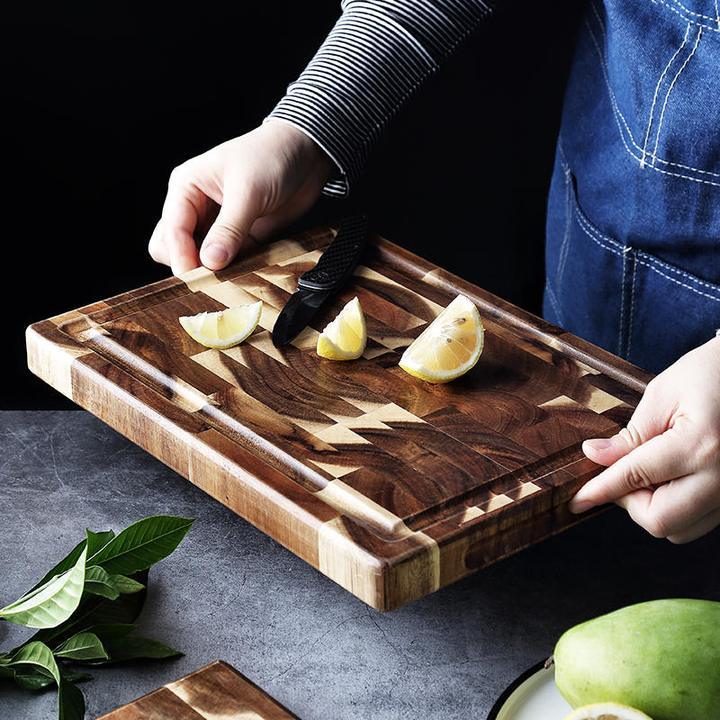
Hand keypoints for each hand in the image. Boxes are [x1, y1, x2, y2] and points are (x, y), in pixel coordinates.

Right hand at [149, 119, 333, 274]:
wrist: (308, 153)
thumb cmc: (272, 156)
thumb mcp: (248, 192)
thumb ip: (229, 229)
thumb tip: (210, 262)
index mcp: (187, 187)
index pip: (172, 230)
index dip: (181, 257)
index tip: (196, 279)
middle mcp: (197, 207)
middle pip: (176, 248)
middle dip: (191, 265)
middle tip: (213, 280)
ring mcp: (219, 224)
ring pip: (202, 258)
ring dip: (214, 271)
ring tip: (232, 278)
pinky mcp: (241, 236)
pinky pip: (230, 261)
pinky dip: (235, 270)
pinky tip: (247, 273)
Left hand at [570, 337, 719, 542]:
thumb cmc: (709, 374)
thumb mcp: (663, 394)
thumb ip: (631, 434)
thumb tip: (594, 456)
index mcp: (701, 443)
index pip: (635, 477)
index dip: (600, 490)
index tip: (577, 500)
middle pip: (660, 520)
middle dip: (628, 503)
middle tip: (619, 475)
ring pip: (680, 530)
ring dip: (653, 508)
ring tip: (649, 471)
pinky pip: (699, 522)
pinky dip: (676, 509)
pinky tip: (670, 478)